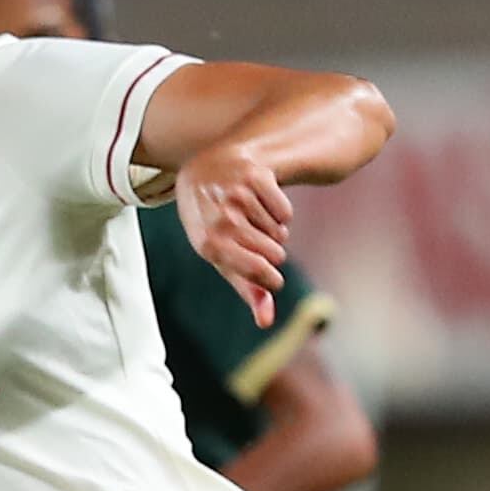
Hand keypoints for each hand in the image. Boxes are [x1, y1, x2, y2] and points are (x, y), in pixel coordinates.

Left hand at [176, 142, 296, 327]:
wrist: (204, 168)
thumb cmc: (214, 224)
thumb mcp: (222, 256)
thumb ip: (246, 288)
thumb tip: (267, 322)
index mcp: (209, 244)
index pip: (257, 270)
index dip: (271, 278)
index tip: (273, 280)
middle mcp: (221, 219)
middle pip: (275, 253)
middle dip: (273, 252)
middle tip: (257, 242)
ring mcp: (238, 194)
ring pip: (281, 230)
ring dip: (274, 229)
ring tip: (253, 218)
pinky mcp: (255, 175)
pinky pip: (285, 210)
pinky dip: (280, 211)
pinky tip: (261, 202)